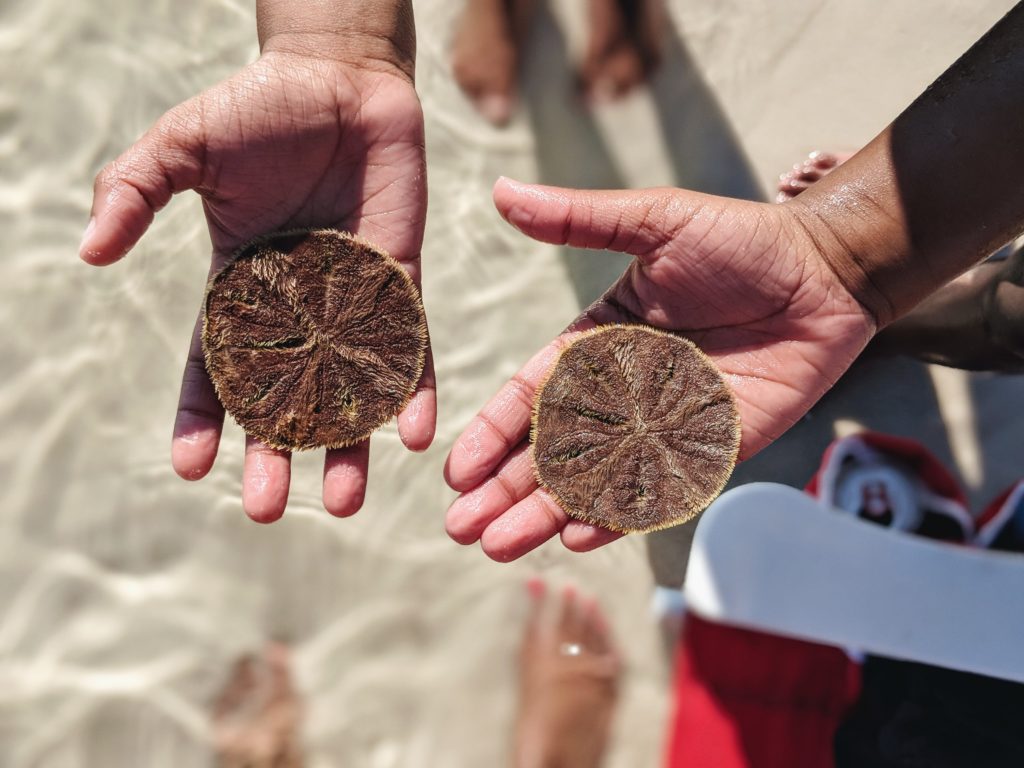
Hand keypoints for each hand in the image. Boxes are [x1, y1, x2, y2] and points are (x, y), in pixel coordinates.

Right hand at [80, 51, 432, 521]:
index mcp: (239, 287)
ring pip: (351, 387)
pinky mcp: (403, 281)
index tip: (193, 468)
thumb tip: (90, 252)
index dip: (203, 417)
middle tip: (269, 510)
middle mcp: (296, 308)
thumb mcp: (182, 147)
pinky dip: (414, 388)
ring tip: (348, 500)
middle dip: (277, 452)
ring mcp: (352, 300)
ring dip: (350, 444)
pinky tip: (416, 433)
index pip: (216, 366)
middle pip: (284, 397)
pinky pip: (412, 345)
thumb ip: (134, 191)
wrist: (340, 78)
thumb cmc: (257, 108)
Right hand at [444, 178, 875, 560]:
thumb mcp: (653, 222)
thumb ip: (578, 220)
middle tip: (462, 530)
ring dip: (547, 513)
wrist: (827, 270)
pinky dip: (620, 514)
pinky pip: (658, 488)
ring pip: (594, 479)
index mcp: (597, 343)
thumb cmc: (741, 239)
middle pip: (551, 451)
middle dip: (505, 490)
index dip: (492, 432)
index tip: (456, 469)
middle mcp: (622, 392)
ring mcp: (664, 426)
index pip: (531, 396)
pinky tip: (580, 536)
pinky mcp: (712, 449)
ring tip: (499, 545)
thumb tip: (501, 190)